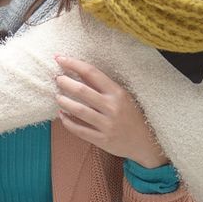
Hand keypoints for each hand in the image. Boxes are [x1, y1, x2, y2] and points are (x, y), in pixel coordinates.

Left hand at [53, 55, 167, 168]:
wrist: (145, 142)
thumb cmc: (131, 115)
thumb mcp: (123, 96)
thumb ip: (103, 86)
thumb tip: (78, 72)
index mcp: (117, 92)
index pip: (92, 73)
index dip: (73, 64)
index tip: (60, 59)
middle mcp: (112, 107)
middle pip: (82, 91)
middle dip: (66, 82)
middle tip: (57, 79)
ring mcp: (107, 125)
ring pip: (79, 110)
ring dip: (64, 101)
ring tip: (58, 96)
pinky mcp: (102, 140)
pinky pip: (80, 130)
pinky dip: (68, 122)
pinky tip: (62, 115)